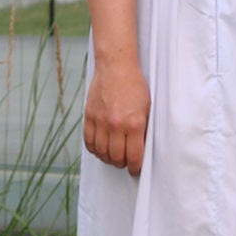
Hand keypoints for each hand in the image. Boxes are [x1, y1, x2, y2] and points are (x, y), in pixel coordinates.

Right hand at [85, 60, 150, 176]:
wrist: (116, 66)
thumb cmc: (135, 85)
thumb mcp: (147, 107)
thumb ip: (143, 129)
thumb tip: (140, 149)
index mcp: (134, 123)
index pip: (133, 156)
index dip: (135, 167)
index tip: (135, 169)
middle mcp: (116, 125)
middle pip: (116, 157)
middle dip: (122, 163)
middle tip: (125, 161)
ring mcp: (101, 121)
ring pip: (101, 153)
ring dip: (108, 158)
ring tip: (113, 156)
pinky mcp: (89, 117)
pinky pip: (89, 142)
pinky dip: (94, 149)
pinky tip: (101, 148)